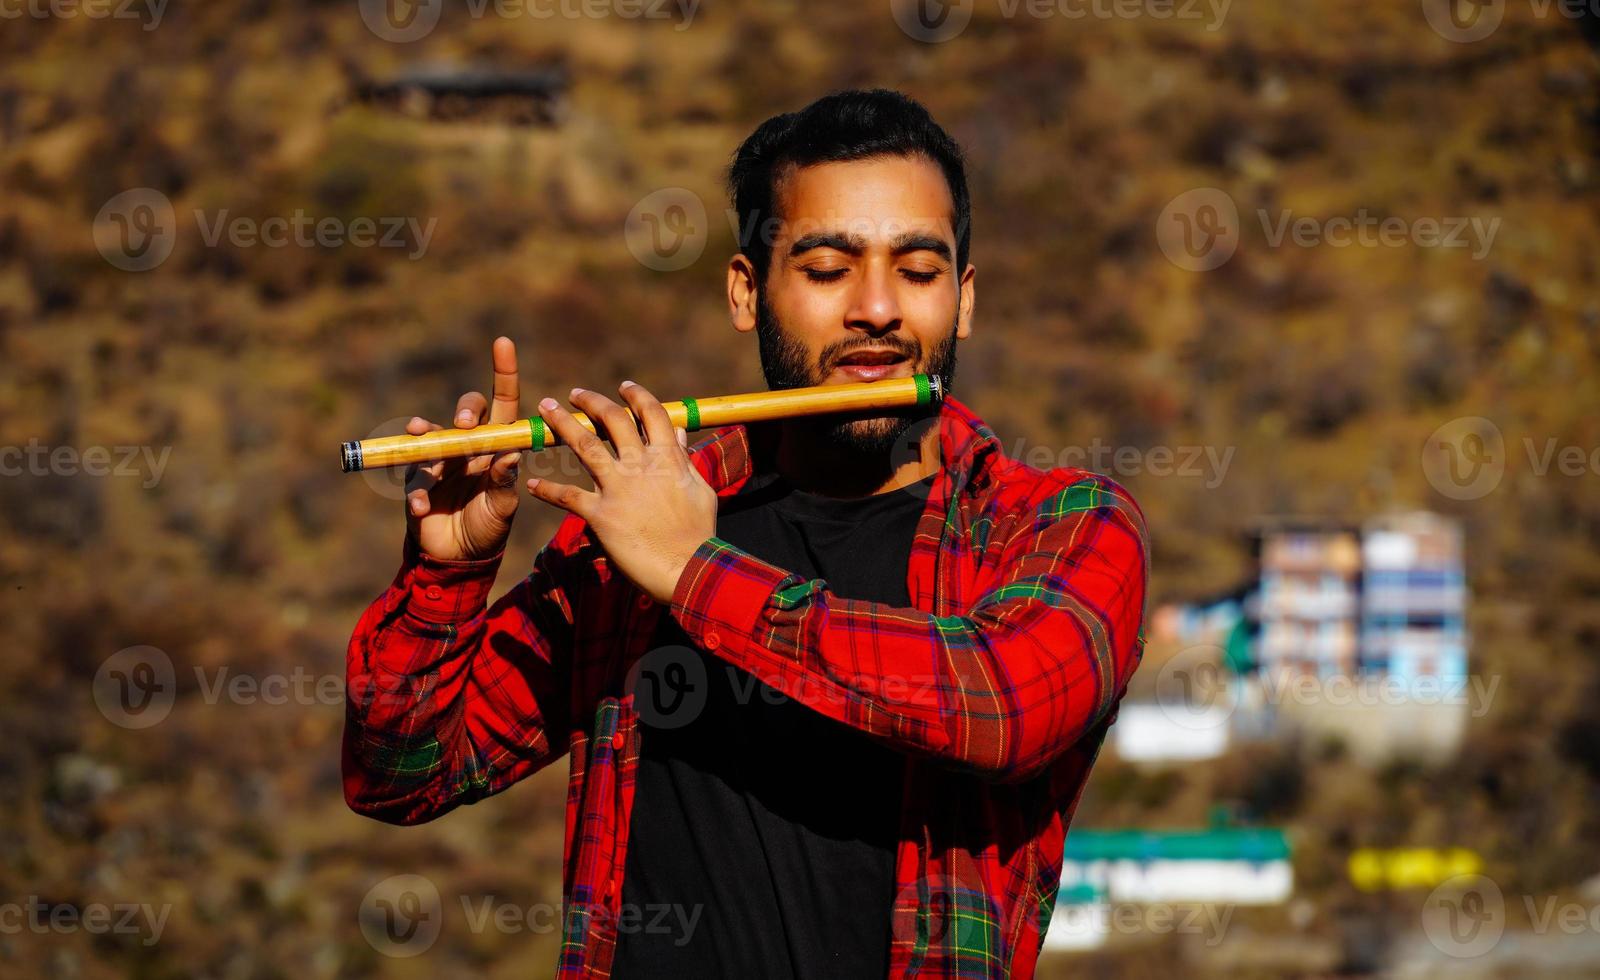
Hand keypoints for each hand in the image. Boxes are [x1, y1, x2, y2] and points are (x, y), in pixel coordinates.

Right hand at [403, 336, 523, 561]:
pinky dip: (418, 493)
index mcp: (497, 446)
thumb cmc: (489, 527)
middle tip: (465, 426)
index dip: (504, 372)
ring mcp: (442, 461)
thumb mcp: (502, 508)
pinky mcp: (419, 481)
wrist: (459, 558)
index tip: (503, 342)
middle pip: (467, 411)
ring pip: (432, 436)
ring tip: (425, 443)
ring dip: (428, 438)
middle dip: (465, 410)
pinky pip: (415, 478)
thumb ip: (503, 483)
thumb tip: (509, 455)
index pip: (503, 403)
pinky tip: (423, 507)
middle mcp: (470, 447)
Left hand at [525, 381, 717, 602]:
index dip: (636, 396)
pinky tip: (534, 485)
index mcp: (668, 458)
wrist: (687, 568)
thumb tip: (679, 435)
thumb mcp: (701, 490)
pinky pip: (568, 496)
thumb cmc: (699, 534)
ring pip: (585, 445)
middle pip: (612, 420)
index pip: (651, 414)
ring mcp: (619, 488)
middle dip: (591, 401)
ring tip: (546, 407)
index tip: (623, 387)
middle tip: (575, 394)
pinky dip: (549, 490)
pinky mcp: (601, 514)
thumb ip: (685, 461)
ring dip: (562, 423)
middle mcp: (641, 466)